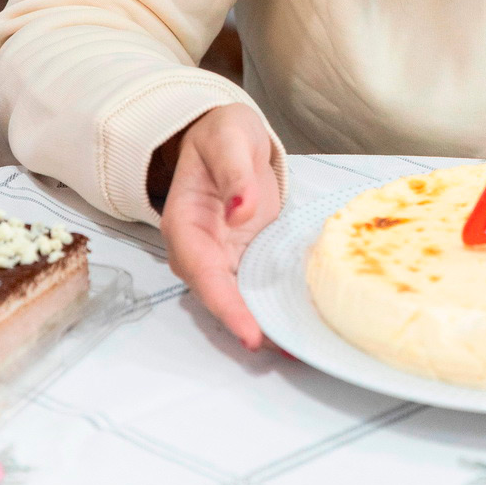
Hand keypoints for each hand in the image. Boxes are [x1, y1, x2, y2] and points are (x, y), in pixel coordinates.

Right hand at [157, 104, 279, 349]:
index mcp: (185, 224)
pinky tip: (301, 321)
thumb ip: (236, 173)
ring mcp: (222, 257)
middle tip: (288, 349)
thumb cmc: (224, 134)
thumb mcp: (229, 139)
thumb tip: (242, 209)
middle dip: (250, 327)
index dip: (227, 306)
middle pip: (220, 298)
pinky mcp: (245, 256)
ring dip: (266, 323)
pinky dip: (275, 305)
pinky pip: (256, 287)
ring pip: (239, 299)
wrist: (229, 136)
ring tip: (300, 346)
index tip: (251, 333)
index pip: (203, 273)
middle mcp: (199, 250)